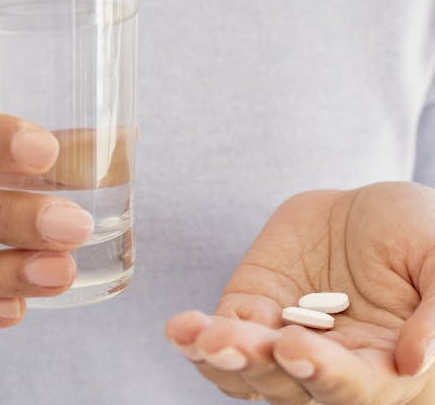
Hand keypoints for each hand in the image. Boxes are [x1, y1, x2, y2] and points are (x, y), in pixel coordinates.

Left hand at [166, 182, 434, 403]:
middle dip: (261, 367)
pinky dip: (197, 338)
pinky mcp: (251, 313)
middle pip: (292, 387)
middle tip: (233, 343)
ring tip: (203, 336)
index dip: (326, 374)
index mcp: (386, 367)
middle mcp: (332, 366)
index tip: (297, 347)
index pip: (354, 388)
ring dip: (222, 358)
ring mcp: (286, 340)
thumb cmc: (416, 233)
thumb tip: (415, 363)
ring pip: (249, 371)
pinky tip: (182, 327)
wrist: (366, 207)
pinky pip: (220, 337)